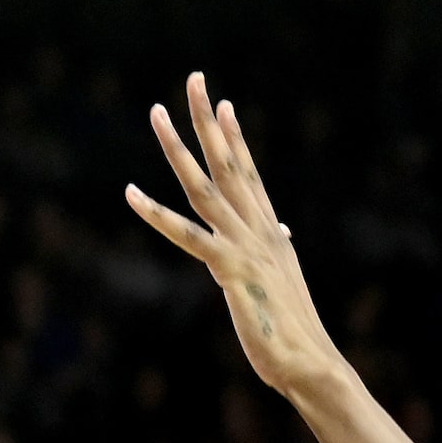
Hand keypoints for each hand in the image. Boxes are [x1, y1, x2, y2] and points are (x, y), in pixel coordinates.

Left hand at [127, 72, 348, 399]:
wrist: (311, 363)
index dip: (235, 139)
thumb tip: (283, 233)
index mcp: (271, 235)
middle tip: (195, 79)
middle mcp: (258, 231)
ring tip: (156, 111)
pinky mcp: (228, 269)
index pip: (250, 175)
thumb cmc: (296, 334)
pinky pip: (185, 234)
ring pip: (203, 186)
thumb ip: (279, 252)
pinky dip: (155, 213)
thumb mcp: (286, 283)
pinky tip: (130, 192)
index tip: (223, 105)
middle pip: (228, 163)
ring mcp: (243, 246)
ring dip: (178, 146)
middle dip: (209, 120)